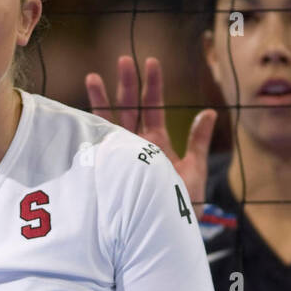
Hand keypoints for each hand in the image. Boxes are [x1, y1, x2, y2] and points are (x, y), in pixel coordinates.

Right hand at [86, 55, 216, 211]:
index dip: (151, 85)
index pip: (152, 107)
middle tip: (123, 60)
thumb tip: (209, 113)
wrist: (167, 230)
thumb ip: (199, 141)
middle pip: (128, 108)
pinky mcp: (112, 170)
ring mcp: (122, 157)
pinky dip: (90, 130)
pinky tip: (81, 114)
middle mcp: (136, 146)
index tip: (150, 62)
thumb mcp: (195, 169)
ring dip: (102, 100)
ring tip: (92, 77)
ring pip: (110, 123)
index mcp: (155, 143)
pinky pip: (99, 147)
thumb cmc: (182, 204)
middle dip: (125, 84)